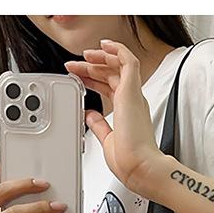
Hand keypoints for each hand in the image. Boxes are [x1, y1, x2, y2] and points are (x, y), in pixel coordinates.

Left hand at [65, 39, 164, 197]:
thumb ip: (99, 126)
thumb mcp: (107, 140)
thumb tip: (90, 116)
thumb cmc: (129, 161)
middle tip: (75, 66)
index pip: (110, 87)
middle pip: (111, 74)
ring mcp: (133, 96)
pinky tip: (104, 46)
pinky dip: (117, 50)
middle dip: (91, 67)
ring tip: (85, 55)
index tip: (79, 79)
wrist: (139, 167)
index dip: (93, 80)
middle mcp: (132, 102)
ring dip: (101, 57)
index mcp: (128, 113)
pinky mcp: (132, 91)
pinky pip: (128, 61)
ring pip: (119, 65)